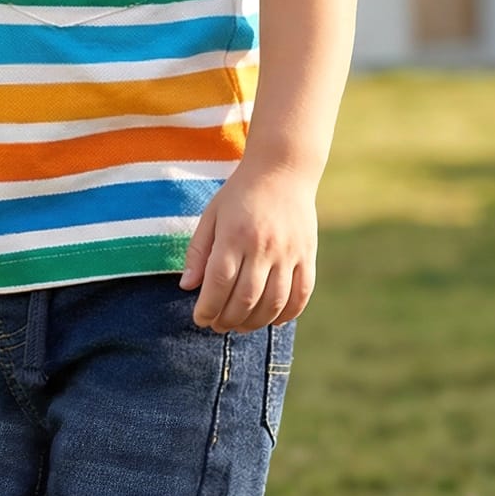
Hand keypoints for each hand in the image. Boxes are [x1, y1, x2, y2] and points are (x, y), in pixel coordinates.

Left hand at [179, 164, 316, 330]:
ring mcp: (288, 252)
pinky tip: (272, 320)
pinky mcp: (307, 254)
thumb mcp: (212, 215)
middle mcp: (263, 245)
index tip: (200, 318)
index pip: (219, 283)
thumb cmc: (240, 194)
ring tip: (240, 326)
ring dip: (254, 322)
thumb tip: (187, 286)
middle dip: (228, 319)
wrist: (283, 169)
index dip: (208, 308)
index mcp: (234, 235)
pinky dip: (287, 314)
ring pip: (273, 302)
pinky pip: (301, 294)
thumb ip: (198, 251)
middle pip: (245, 298)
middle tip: (218, 325)